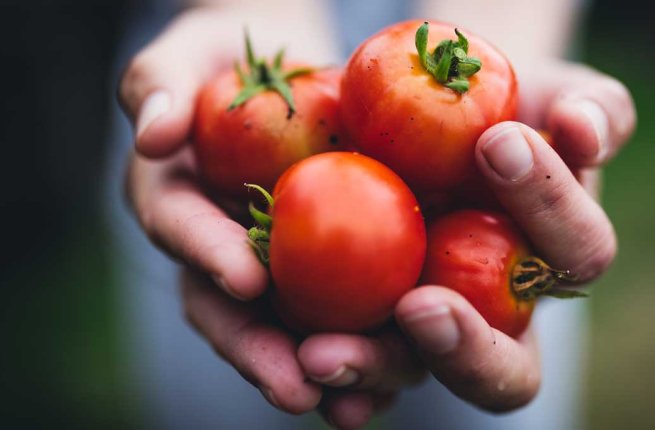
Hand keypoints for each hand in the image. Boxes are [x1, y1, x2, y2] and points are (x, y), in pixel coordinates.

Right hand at [119, 4, 344, 417]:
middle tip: (297, 386)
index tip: (246, 277)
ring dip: (323, 371)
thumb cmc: (226, 58)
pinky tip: (400, 376)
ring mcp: (273, 266)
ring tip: (358, 402)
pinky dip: (369, 347)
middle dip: (262, 352)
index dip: (208, 256)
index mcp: (178, 202)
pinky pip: (344, 313)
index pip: (183, 231)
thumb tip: (155, 133)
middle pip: (232, 311)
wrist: (283, 70)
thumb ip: (159, 85)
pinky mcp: (328, 269)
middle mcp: (220, 248)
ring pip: (289, 328)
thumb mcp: (187, 54)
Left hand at [297, 59, 635, 424]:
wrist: (439, 117)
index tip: (496, 141)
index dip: (548, 206)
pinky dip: (325, 367)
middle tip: (417, 308)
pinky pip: (349, 357)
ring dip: (373, 368)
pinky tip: (290, 356)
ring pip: (413, 373)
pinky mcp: (366, 317)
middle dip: (467, 350)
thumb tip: (582, 127)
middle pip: (506, 371)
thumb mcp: (560, 95)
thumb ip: (595, 110)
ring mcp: (431, 325)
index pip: (577, 252)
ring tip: (320, 354)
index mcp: (559, 260)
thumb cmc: (512, 108)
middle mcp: (501, 315)